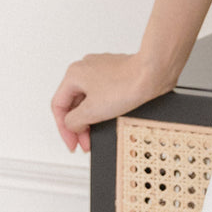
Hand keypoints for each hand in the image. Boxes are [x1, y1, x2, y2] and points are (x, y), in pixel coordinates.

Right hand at [51, 51, 172, 153]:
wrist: (153, 74)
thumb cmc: (126, 84)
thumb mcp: (91, 111)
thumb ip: (73, 122)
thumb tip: (72, 125)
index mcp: (74, 74)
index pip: (58, 106)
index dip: (63, 129)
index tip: (72, 143)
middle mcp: (86, 68)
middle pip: (74, 103)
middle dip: (79, 126)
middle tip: (85, 143)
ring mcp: (103, 69)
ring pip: (89, 99)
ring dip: (91, 119)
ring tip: (97, 133)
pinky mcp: (118, 74)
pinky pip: (104, 94)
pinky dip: (103, 109)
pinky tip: (110, 118)